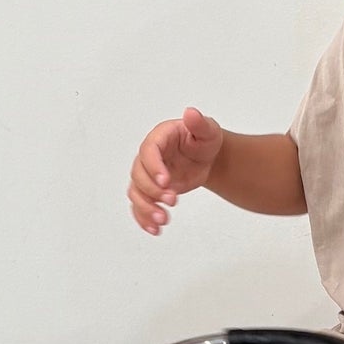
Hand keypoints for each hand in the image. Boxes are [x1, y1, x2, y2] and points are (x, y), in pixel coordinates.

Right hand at [128, 107, 223, 234]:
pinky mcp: (150, 192)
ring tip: (164, 220)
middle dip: (153, 191)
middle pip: (139, 175)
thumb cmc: (204, 140)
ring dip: (146, 208)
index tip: (166, 181)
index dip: (154, 167)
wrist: (206, 157)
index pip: (149, 152)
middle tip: (173, 200)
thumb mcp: (207, 130)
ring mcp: (147, 176)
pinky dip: (144, 219)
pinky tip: (155, 230)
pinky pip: (139, 206)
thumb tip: (191, 113)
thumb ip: (200, 123)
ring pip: (136, 193)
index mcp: (159, 139)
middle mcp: (148, 158)